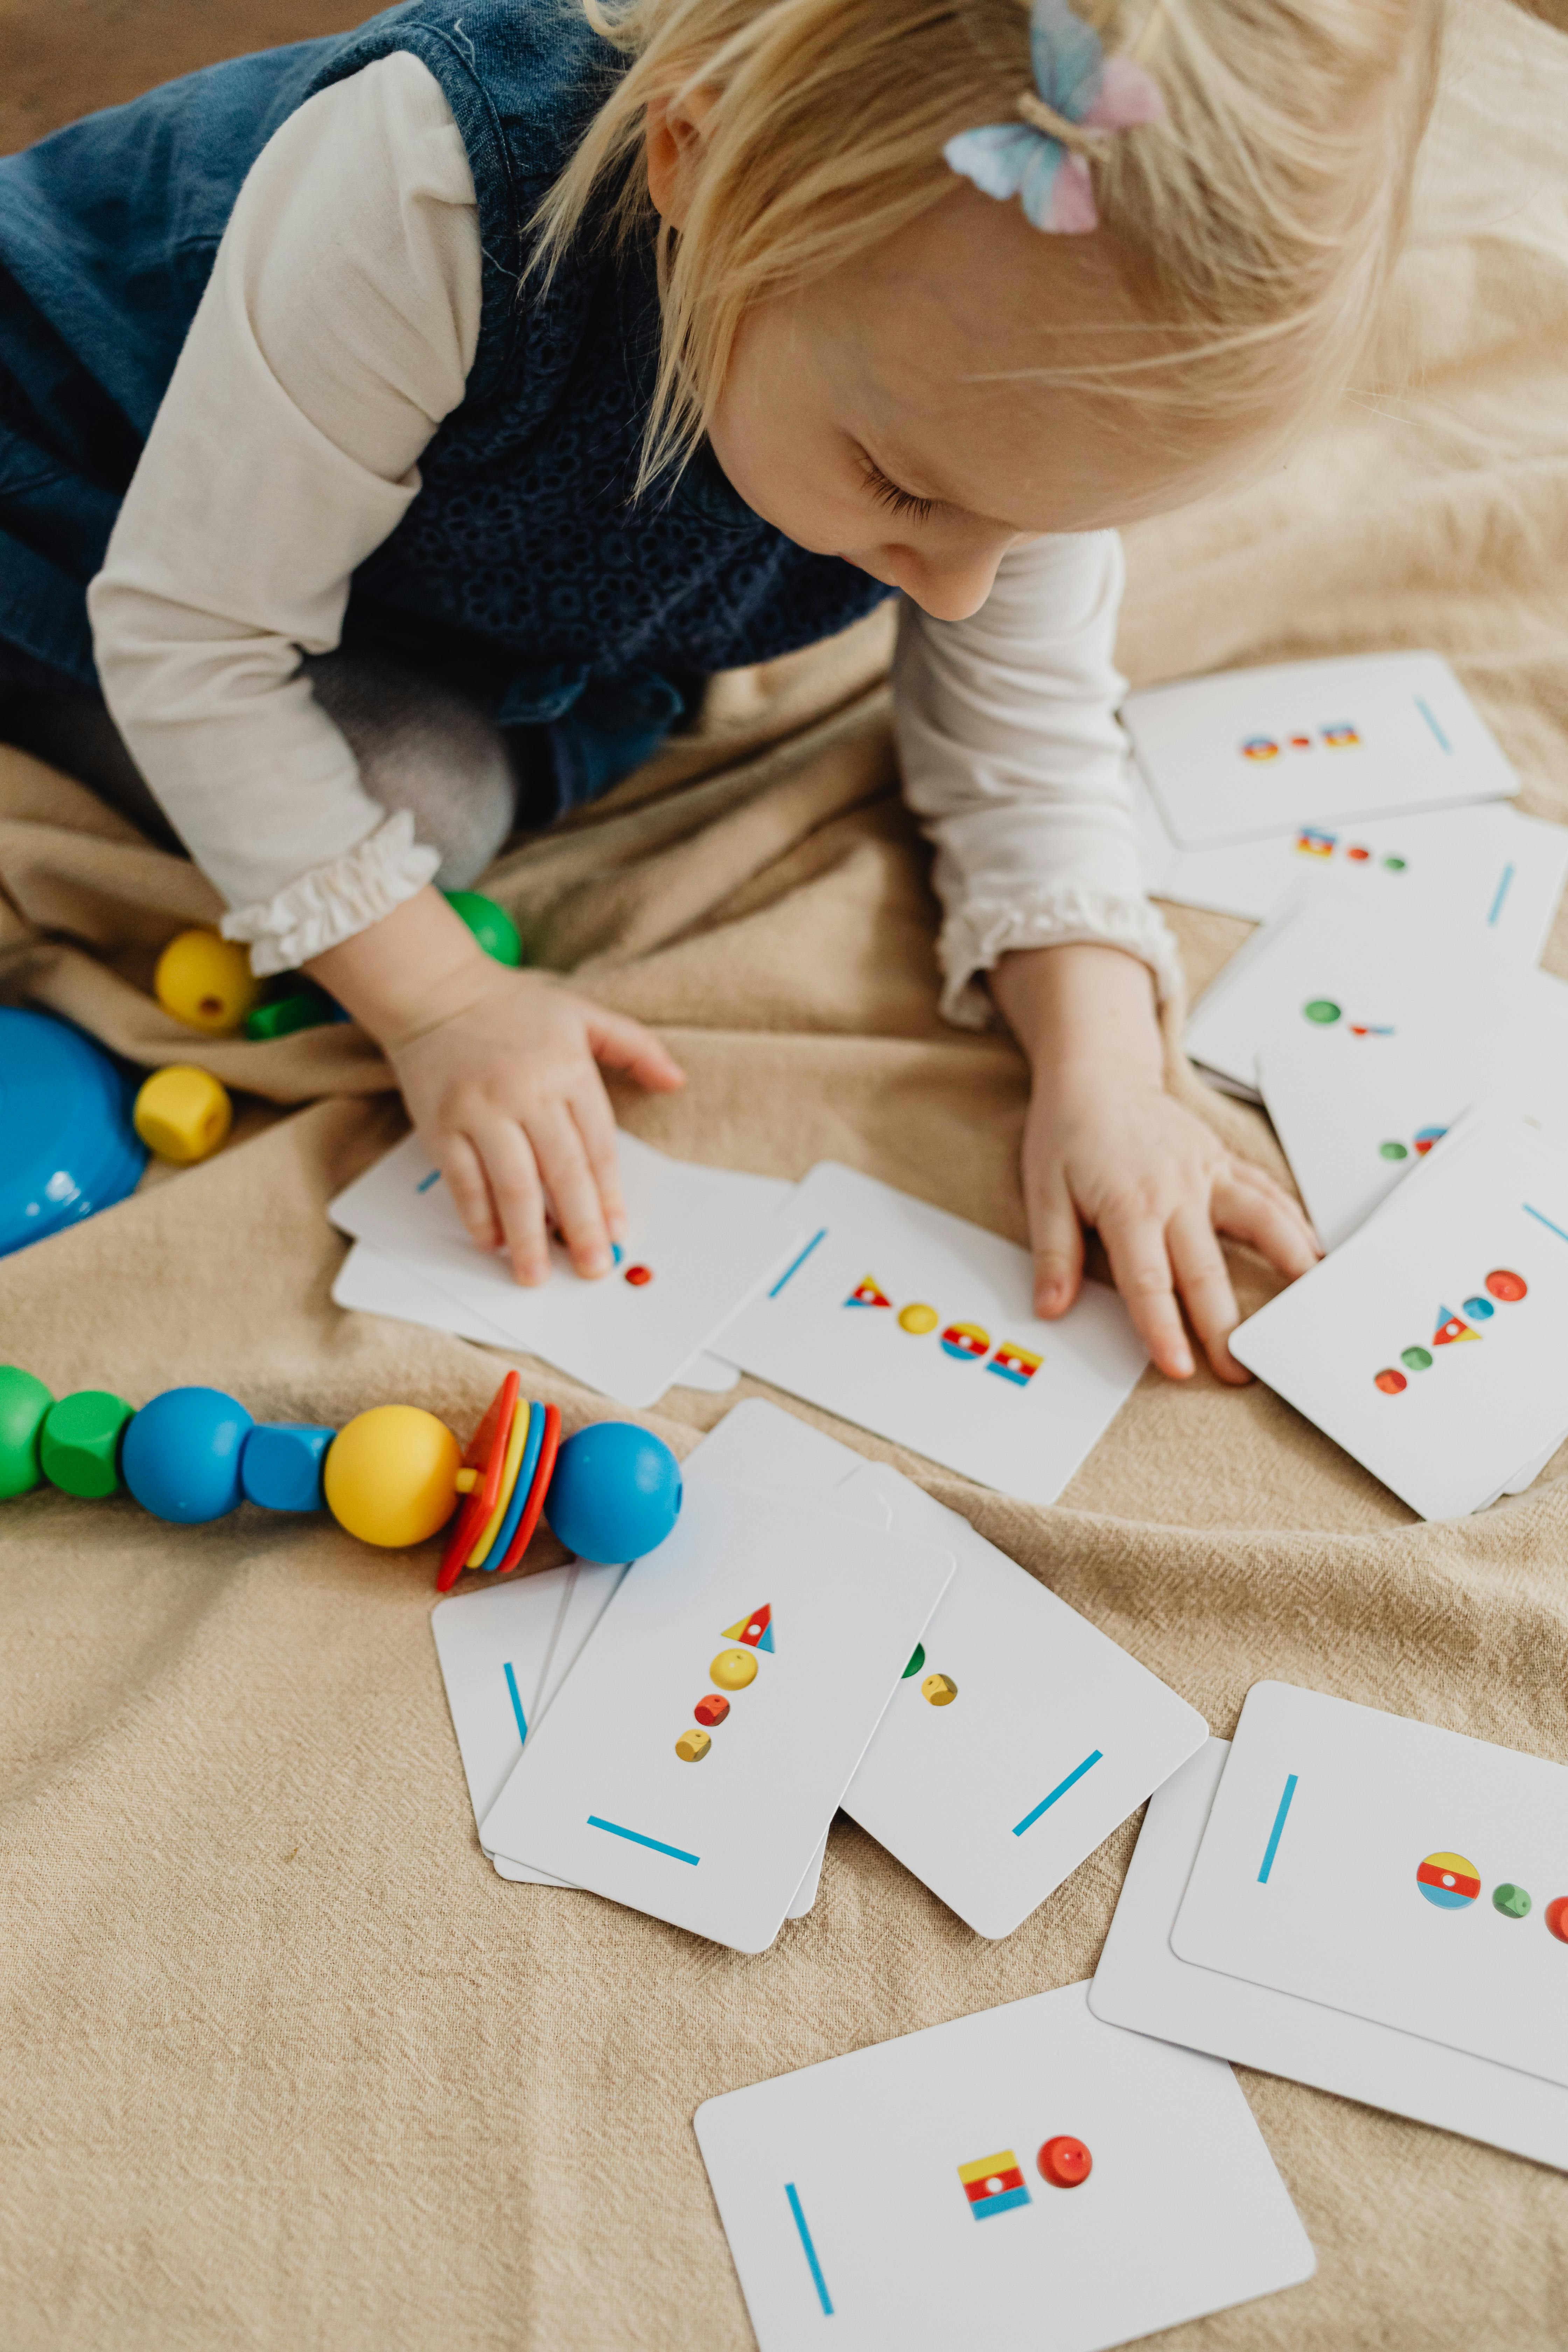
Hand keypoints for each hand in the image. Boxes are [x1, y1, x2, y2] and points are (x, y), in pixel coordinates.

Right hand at [305, 887, 684, 1282]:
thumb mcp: (583, 1014)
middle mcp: (525, 1093)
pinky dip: (479, 1216)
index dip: (610, 1195)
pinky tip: (494, 1242)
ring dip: (527, 1237)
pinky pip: (464, 1181)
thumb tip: (676, 1079)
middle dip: (580, 1227)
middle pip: (562, 1173)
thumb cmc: (513, 1009)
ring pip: (513, 1185)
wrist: (435, 990)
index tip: (620, 1232)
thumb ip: (633, 1047)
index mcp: (567, 1071)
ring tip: (537, 1274)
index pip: (598, 1146)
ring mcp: (480, 1111)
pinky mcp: (441, 1124)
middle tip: (593, 1268)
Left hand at [1020, 1069, 1318, 1379]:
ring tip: (1309, 1306)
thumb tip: (1050, 1306)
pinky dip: (1293, 1223)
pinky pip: (1266, 1194)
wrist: (1098, 1072)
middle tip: (1241, 1369)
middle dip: (1224, 1325)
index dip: (1163, 1328)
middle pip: (1205, 1268)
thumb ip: (1053, 1253)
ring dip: (1287, 1266)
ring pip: (1259, 1223)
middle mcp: (1175, 1191)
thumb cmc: (1069, 1130)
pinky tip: (1314, 1252)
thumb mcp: (1043, 1190)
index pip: (1148, 1280)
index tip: (1179, 1367)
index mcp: (1128, 1204)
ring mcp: (1206, 1175)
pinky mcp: (1223, 1162)